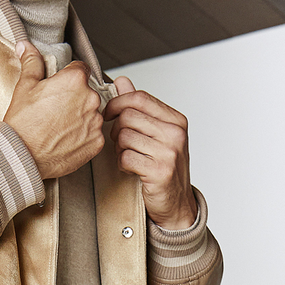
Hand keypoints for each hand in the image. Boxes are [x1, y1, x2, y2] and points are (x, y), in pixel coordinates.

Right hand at [2, 43, 103, 178]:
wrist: (22, 156)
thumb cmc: (23, 123)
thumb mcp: (25, 87)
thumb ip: (31, 63)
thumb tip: (26, 46)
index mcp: (75, 80)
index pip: (81, 69)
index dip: (69, 77)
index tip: (60, 87)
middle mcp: (91, 99)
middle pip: (88, 92)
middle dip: (74, 98)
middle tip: (55, 110)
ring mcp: (96, 122)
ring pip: (91, 113)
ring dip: (80, 117)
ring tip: (59, 126)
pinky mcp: (97, 142)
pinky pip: (93, 134)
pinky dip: (83, 136)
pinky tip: (65, 139)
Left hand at [103, 75, 196, 228]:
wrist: (176, 203)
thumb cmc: (164, 166)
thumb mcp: (156, 133)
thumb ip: (139, 107)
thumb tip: (122, 81)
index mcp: (176, 120)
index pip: (139, 97)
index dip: (117, 102)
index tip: (108, 113)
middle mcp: (175, 134)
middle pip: (128, 116)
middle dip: (116, 130)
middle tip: (121, 143)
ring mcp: (169, 152)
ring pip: (123, 136)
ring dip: (118, 148)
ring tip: (128, 156)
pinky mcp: (159, 171)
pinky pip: (125, 157)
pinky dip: (121, 163)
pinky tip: (130, 168)